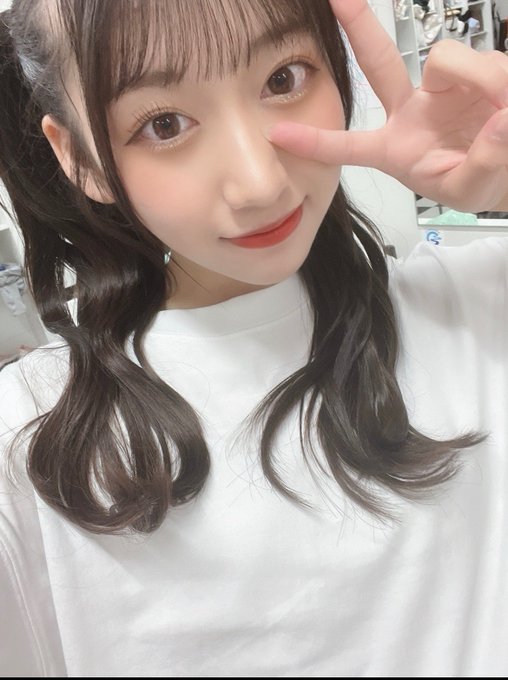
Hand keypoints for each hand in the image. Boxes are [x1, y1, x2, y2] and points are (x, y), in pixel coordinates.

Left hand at [265, 0, 507, 212]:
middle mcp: (411, 110)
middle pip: (377, 62)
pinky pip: (487, 60)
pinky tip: (506, 104)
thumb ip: (481, 163)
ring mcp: (442, 86)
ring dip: (480, 81)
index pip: (348, 145)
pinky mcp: (476, 70)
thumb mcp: (471, 189)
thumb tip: (497, 120)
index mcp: (395, 149)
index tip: (277, 134)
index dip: (315, 141)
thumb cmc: (483, 183)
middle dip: (357, 26)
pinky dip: (500, 82)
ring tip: (502, 116)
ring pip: (447, 59)